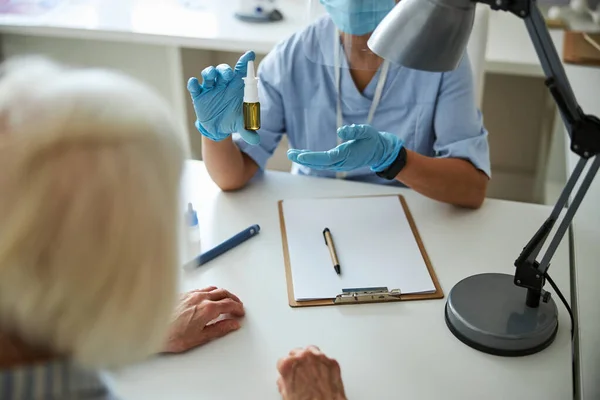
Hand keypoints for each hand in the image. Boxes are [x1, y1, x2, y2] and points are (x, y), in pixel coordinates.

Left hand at [162, 287, 244, 352]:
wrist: (149, 328)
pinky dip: (211, 292)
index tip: (240, 313)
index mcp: (207, 309)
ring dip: (223, 293)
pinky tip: (209, 297)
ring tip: (226, 300)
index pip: (229, 304)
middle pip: (223, 293)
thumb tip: (233, 324)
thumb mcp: (199, 338)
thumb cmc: (171, 335)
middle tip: (237, 305)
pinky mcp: (183, 294)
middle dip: (233, 299)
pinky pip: (202, 289)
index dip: (237, 308)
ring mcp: (191, 294)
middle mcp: (200, 298)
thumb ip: (219, 329)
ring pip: (213, 288)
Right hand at [187, 51, 259, 144]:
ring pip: (208, 74)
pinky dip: (193, 84)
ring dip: (209, 73)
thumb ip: (249, 131)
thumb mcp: (241, 126)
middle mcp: (223, 84)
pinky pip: (194, 87)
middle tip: (228, 75)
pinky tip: (194, 83)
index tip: (251, 54)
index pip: (241, 71)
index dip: (246, 61)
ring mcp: (210, 88)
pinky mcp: (199, 95)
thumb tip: (256, 141)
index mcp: (236, 87)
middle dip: (225, 70)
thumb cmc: (232, 120)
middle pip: (223, 71)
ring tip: (211, 76)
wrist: (218, 128)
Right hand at [276, 346, 346, 399]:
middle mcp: (304, 357)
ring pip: (311, 350)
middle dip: (297, 361)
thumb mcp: (288, 395)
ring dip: (309, 358)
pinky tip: (322, 373)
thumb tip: (285, 381)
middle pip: (297, 352)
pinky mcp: (332, 362)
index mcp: (289, 364)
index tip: (286, 373)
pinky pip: (325, 359)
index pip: (282, 361)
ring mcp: (319, 358)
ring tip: (310, 369)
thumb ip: (284, 382)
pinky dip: (323, 364)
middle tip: (299, 372)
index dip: (285, 369)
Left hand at [287, 124, 402, 171]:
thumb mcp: (366, 131)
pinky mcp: (338, 164)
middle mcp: (342, 163)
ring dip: (305, 159)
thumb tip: (340, 130)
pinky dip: (312, 160)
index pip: (327, 158)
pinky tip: (303, 156)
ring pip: (320, 164)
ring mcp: (339, 165)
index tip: (300, 155)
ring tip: (292, 153)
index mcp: (347, 155)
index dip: (313, 158)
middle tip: (290, 153)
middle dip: (304, 159)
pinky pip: (322, 163)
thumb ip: (354, 131)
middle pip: (320, 163)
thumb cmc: (372, 139)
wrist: (379, 152)